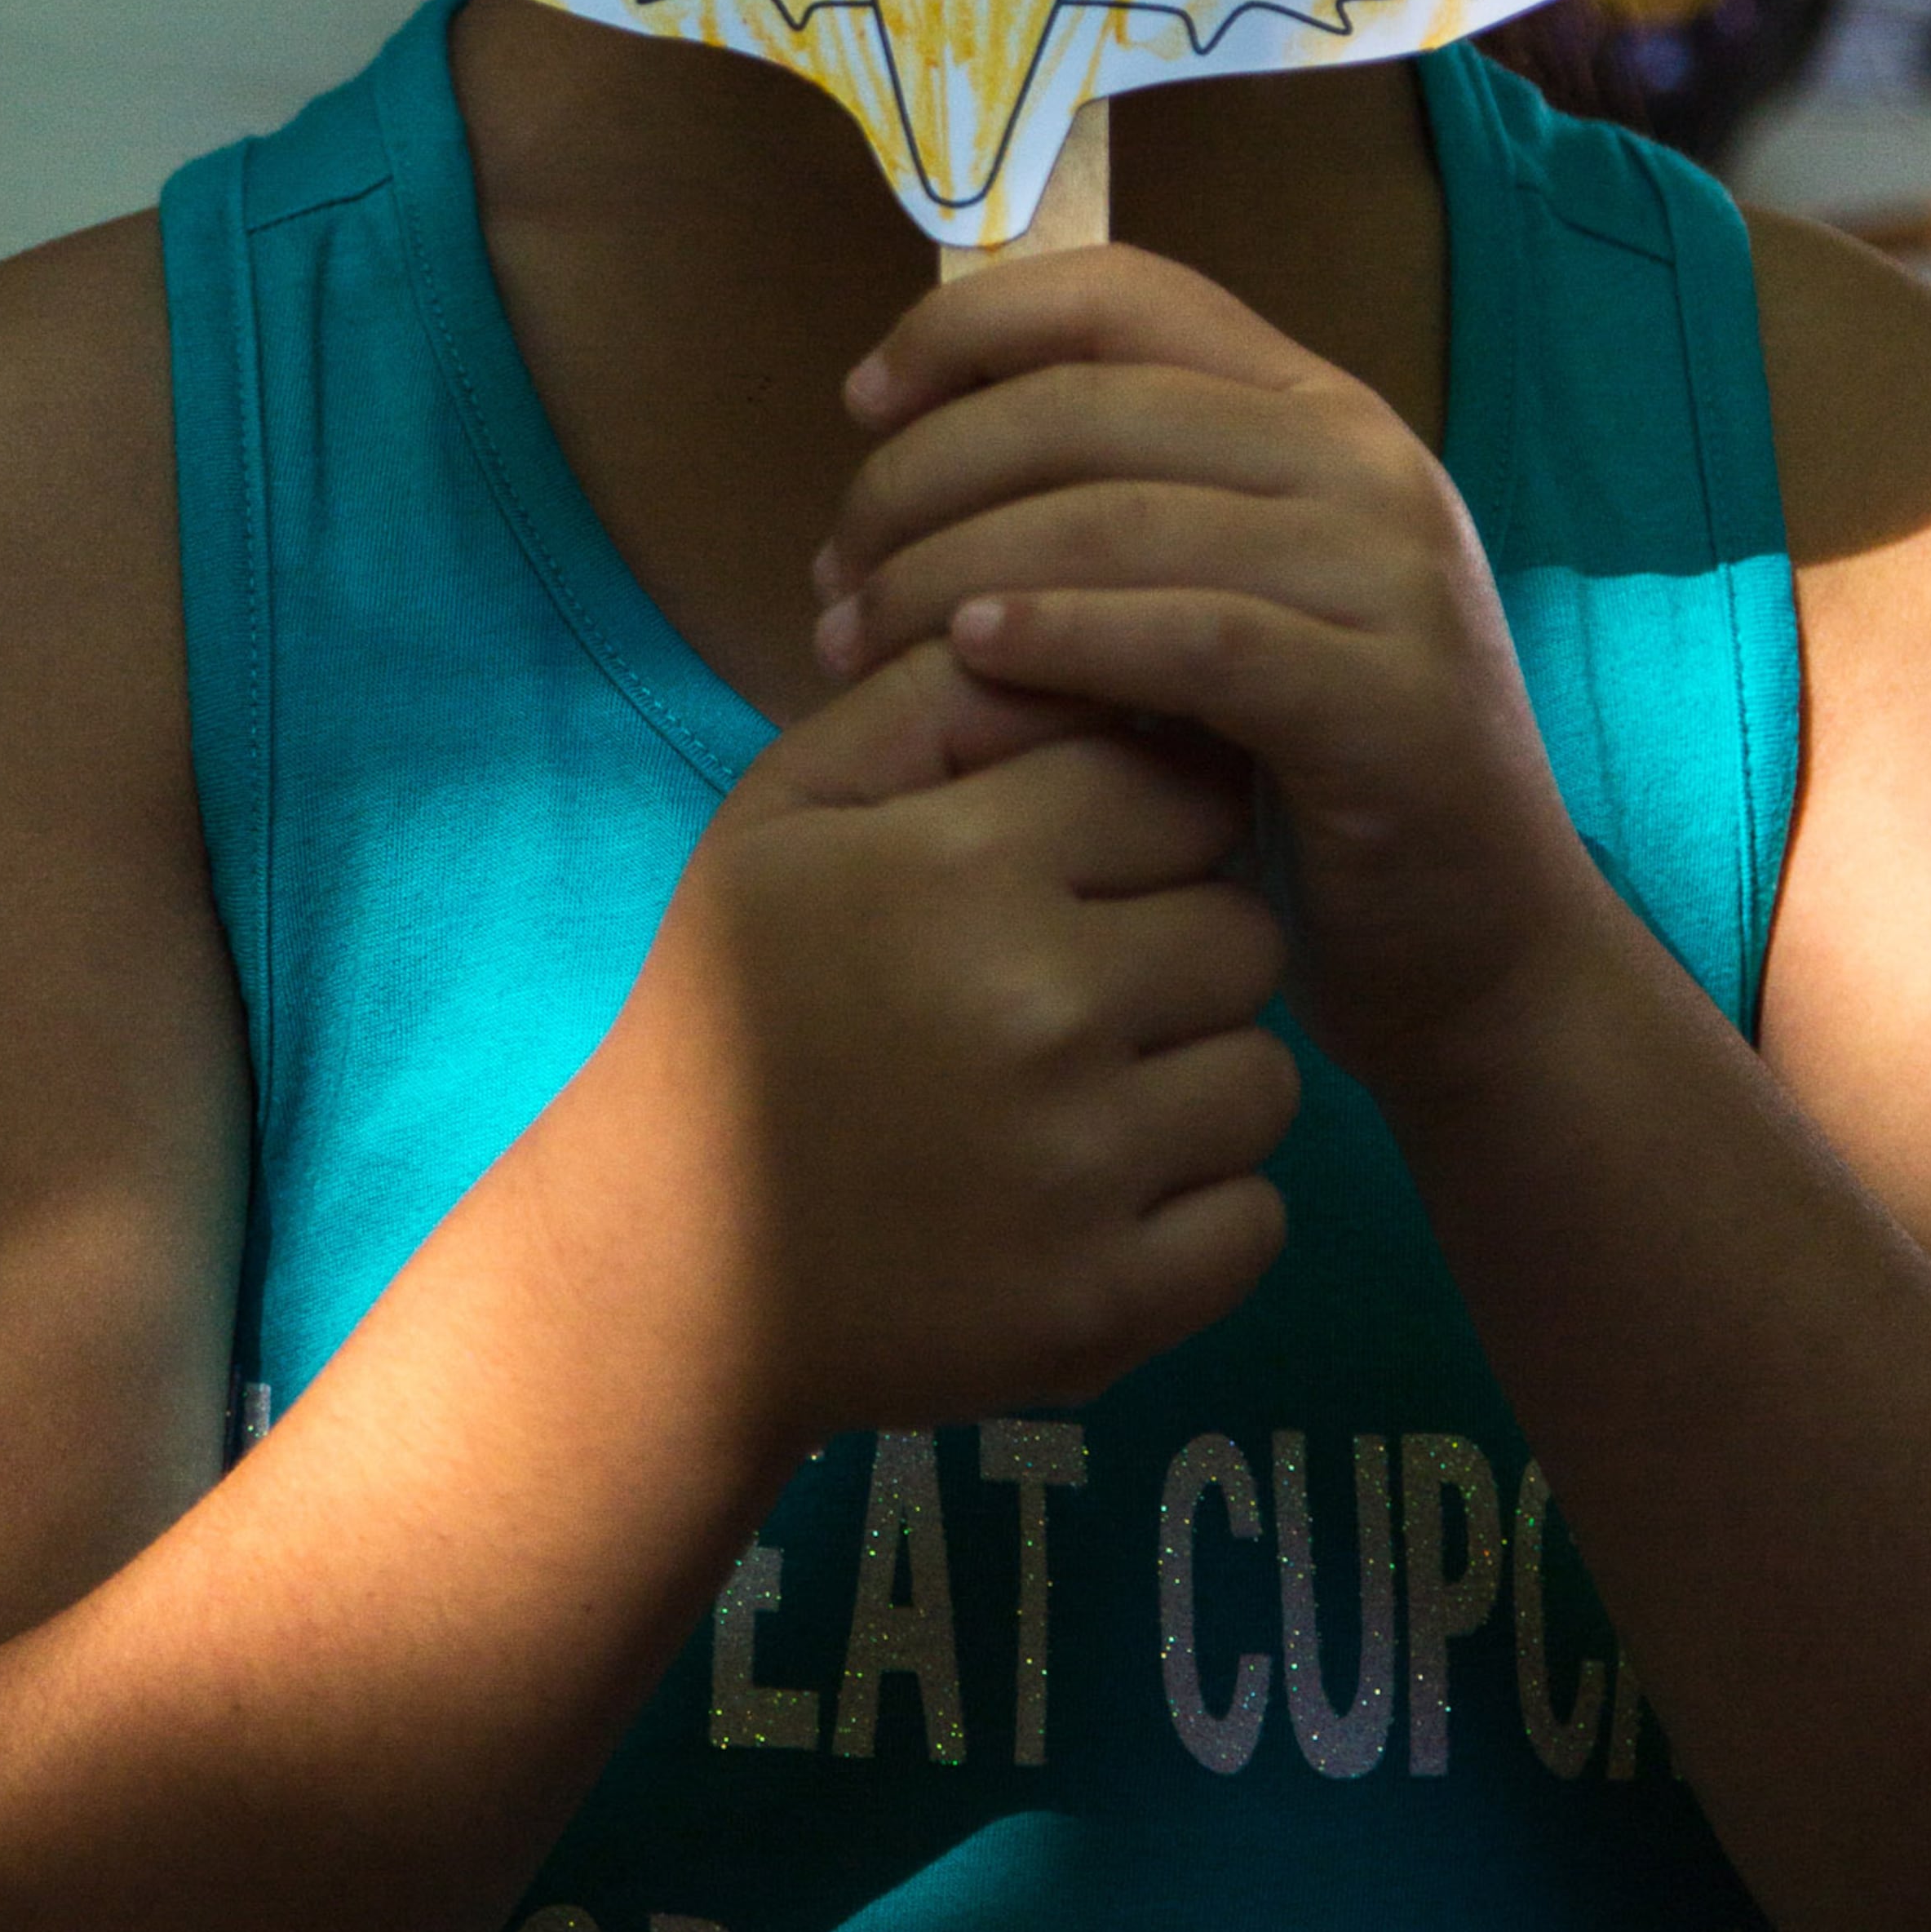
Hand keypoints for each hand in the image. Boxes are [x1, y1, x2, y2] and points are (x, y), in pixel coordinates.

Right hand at [590, 642, 1291, 1459]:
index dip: (1139, 820)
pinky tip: (1091, 1196)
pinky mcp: (1108, 1309)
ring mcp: (1081, 1172)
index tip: (1076, 867)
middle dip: (1175, 943)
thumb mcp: (786, 812)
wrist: (664, 1276)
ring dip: (1194, 1078)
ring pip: (1265, 1073)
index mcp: (962, 868)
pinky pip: (1257, 1220)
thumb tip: (1075, 622)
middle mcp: (1038, 1012)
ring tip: (1076, 1093)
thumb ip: (933, 697)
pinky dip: (1198, 1212)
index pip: (1178, 786)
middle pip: (1243, 926)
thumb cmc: (736, 1011)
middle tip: (1071, 985)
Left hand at [808, 246, 1597, 1098]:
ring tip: (857, 641)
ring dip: (956, 569)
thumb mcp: (1214, 606)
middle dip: (925, 477)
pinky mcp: (1390, 695)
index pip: (1124, 295)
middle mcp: (1367, 460)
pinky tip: (972, 663)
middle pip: (1092, 405)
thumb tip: (909, 455)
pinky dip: (1068, 635)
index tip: (859, 405)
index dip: (971, 329)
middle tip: (833, 576)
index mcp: (1319, 410)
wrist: (1483, 947)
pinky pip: (1196, 637)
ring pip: (1123, 515)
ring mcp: (1391, 572)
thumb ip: (1115, 516)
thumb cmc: (1307, 781)